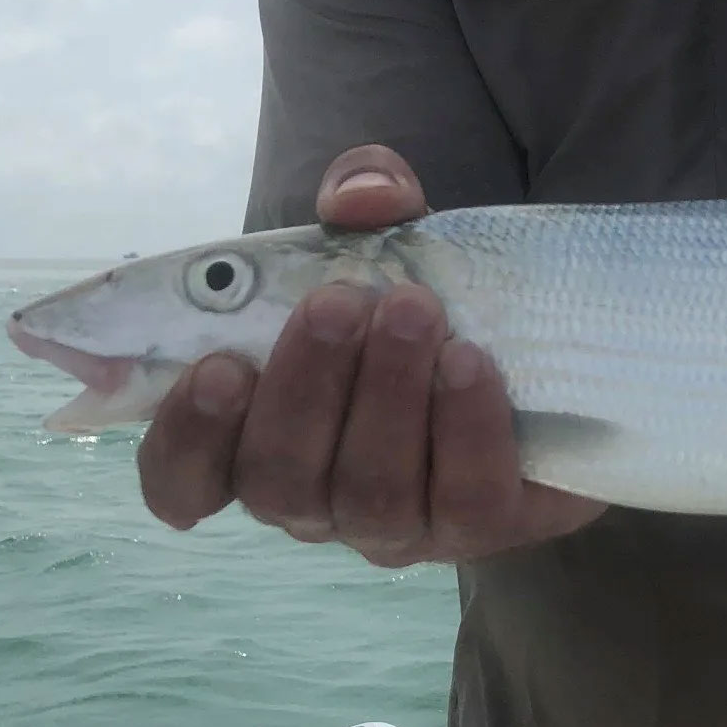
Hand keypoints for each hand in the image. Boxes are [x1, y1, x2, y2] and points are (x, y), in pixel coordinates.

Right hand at [137, 145, 605, 565]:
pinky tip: (469, 364)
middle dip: (304, 386)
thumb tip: (361, 197)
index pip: (183, 481)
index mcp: (259, 442)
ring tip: (412, 311)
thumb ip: (363, 201)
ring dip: (385, 396)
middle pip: (278, 477)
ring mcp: (394, 528)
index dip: (184, 439)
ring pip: (368, 492)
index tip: (216, 369)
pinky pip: (465, 499)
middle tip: (338, 302)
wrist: (543, 352)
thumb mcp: (390, 239)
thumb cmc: (427, 306)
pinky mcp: (478, 529)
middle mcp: (315, 500)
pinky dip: (464, 429)